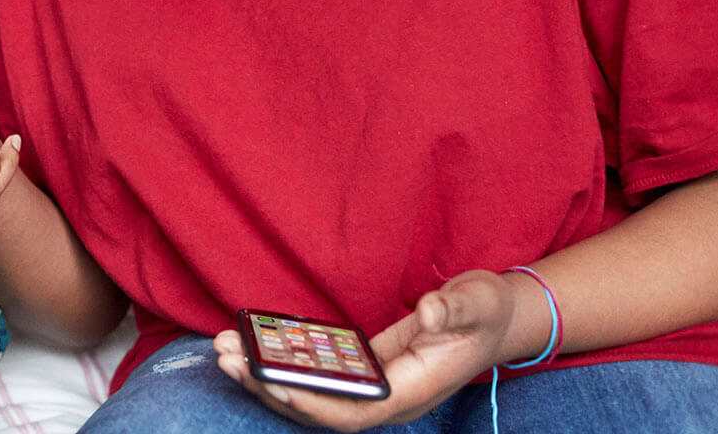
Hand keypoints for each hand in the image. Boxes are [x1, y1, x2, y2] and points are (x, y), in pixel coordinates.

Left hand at [213, 271, 542, 430]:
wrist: (495, 316)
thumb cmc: (487, 313)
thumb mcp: (478, 303)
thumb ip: (454, 309)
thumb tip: (429, 313)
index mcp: (411, 392)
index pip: (352, 414)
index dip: (312, 404)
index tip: (273, 384)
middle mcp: (386, 398)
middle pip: (318, 408)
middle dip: (269, 386)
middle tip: (224, 355)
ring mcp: (371, 386)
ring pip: (309, 393)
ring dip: (265, 374)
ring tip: (222, 346)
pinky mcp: (362, 368)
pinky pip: (314, 374)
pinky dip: (282, 360)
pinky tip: (251, 340)